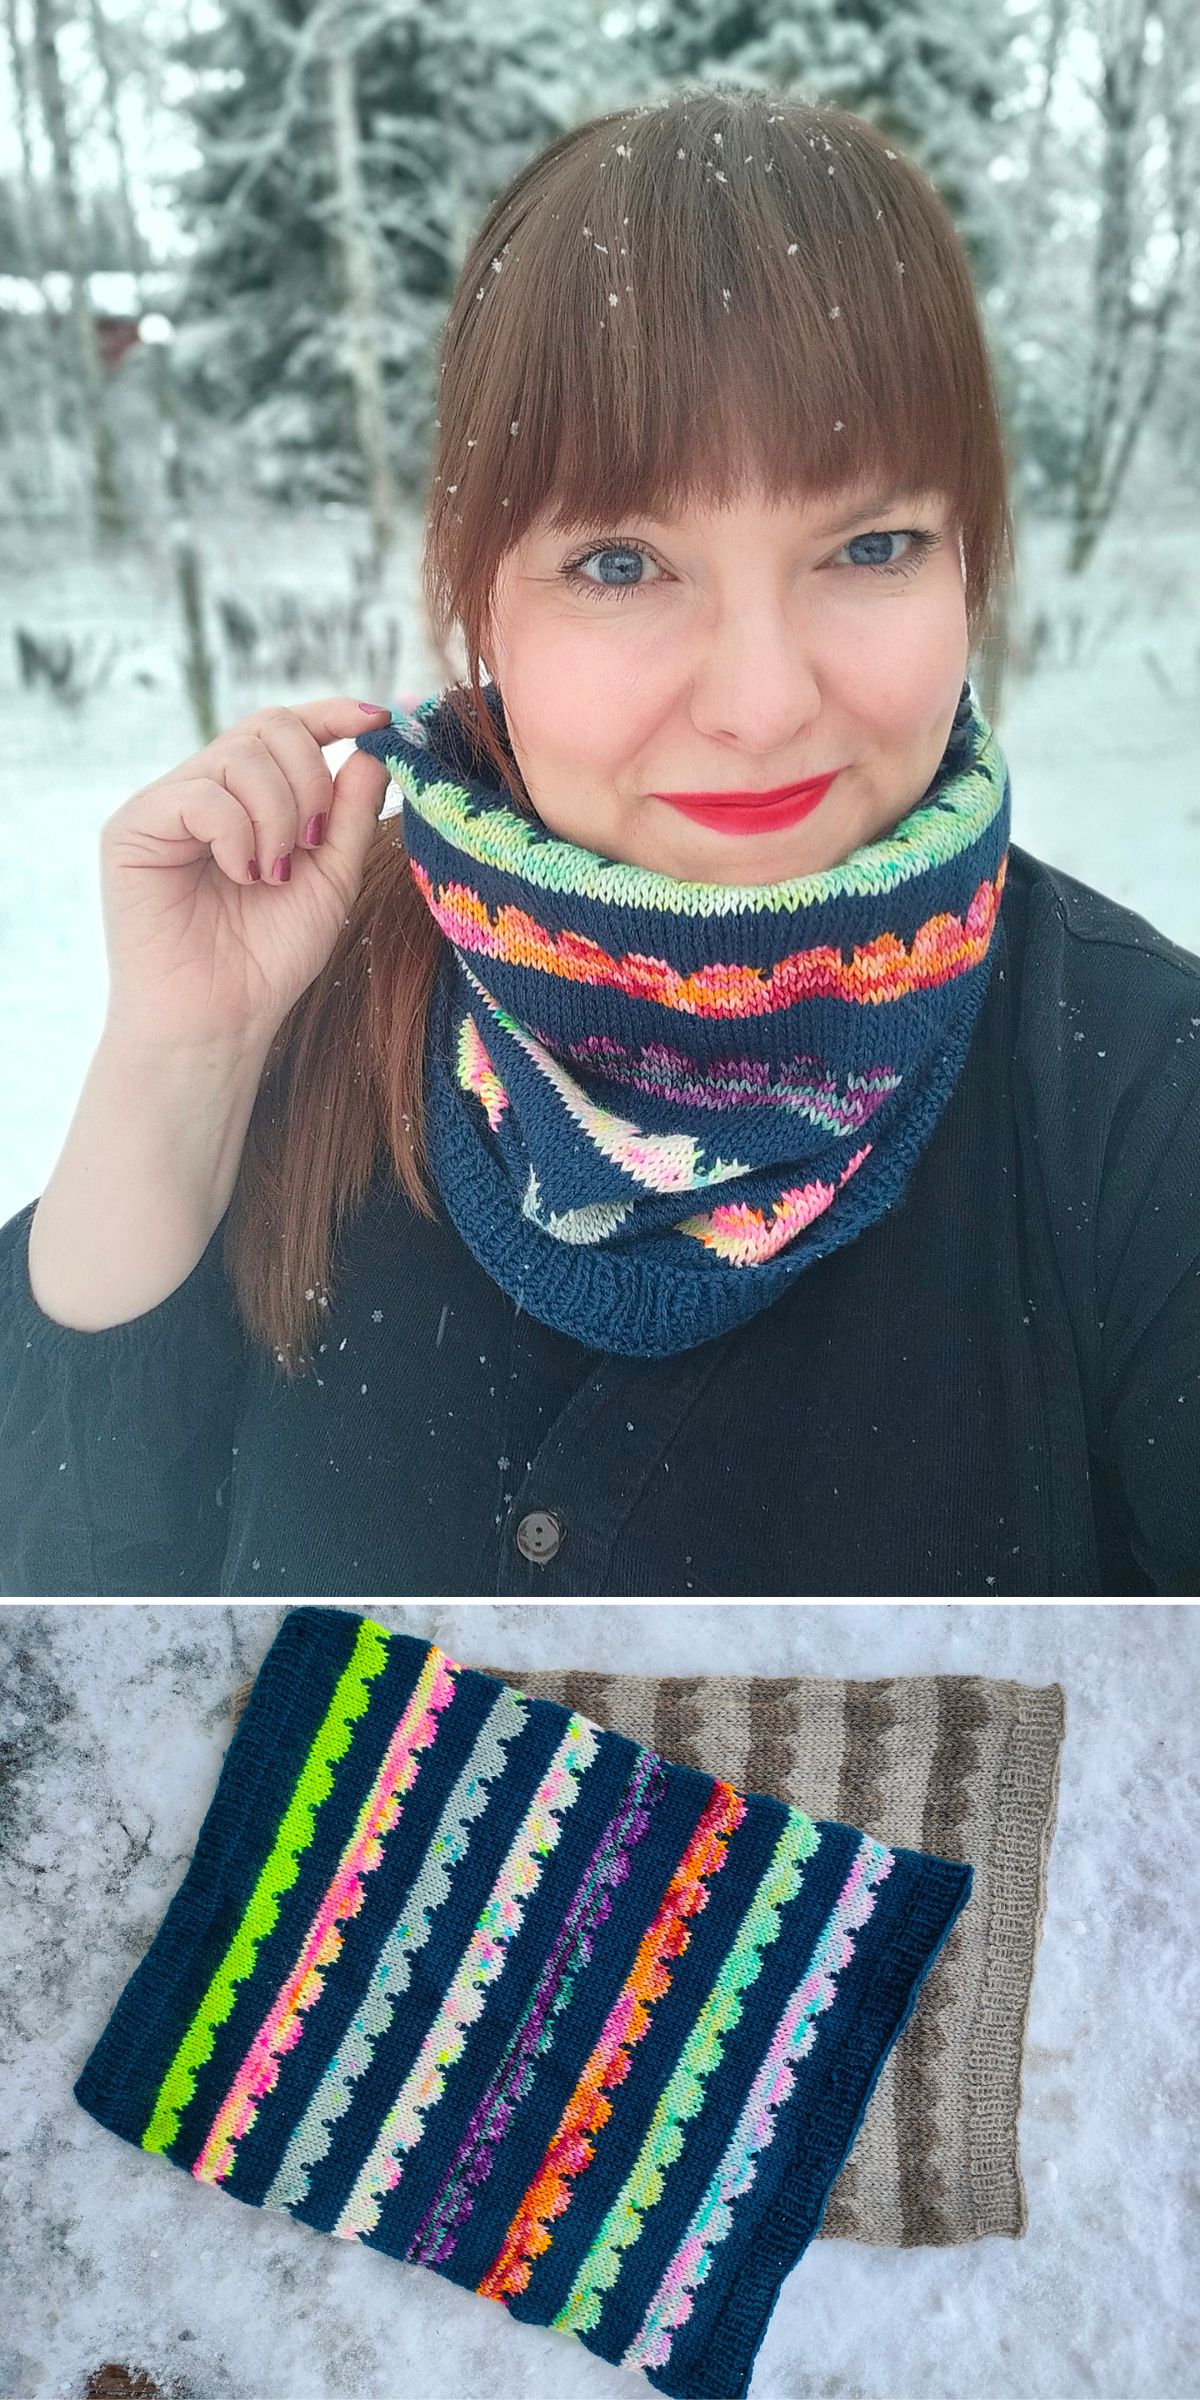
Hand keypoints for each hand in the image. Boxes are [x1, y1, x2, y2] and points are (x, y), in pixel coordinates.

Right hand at [96, 697, 392, 1056]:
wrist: (220, 1020)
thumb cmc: (269, 958)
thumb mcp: (330, 879)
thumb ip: (351, 814)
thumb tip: (374, 746)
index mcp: (246, 799)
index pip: (284, 729)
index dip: (330, 714)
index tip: (376, 718)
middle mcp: (202, 791)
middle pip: (268, 727)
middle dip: (309, 781)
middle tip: (311, 843)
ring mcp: (165, 806)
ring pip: (240, 756)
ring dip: (276, 816)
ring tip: (271, 875)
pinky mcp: (133, 828)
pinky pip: (202, 794)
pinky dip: (237, 834)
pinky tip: (240, 876)